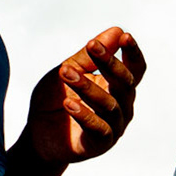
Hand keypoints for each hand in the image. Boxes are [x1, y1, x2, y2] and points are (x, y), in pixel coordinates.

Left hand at [21, 27, 145, 167]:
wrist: (40, 135)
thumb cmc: (57, 100)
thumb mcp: (69, 70)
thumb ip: (88, 55)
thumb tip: (115, 32)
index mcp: (118, 87)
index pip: (135, 69)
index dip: (133, 53)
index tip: (125, 36)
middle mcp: (122, 106)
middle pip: (126, 83)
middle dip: (110, 63)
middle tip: (91, 45)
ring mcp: (114, 126)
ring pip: (110, 104)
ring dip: (87, 86)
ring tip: (66, 73)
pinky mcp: (100, 144)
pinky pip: (99, 129)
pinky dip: (85, 115)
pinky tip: (69, 103)